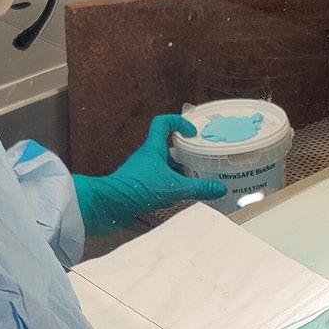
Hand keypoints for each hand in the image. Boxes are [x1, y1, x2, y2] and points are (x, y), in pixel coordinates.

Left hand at [72, 114, 225, 234]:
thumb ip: (198, 188)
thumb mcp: (173, 188)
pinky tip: (179, 199)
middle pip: (167, 148)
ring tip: (194, 182)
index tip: (192, 133)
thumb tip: (220, 189)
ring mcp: (141, 173)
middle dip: (184, 155)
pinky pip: (158, 183)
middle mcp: (146, 158)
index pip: (163, 123)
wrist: (108, 206)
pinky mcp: (138, 188)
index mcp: (153, 149)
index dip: (178, 122)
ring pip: (164, 167)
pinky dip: (169, 189)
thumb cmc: (137, 189)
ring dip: (177, 173)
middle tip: (200, 162)